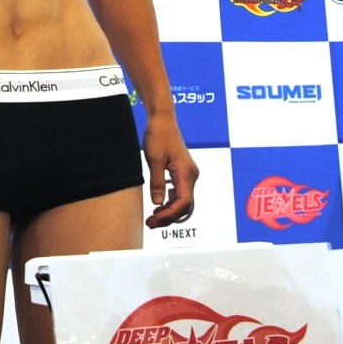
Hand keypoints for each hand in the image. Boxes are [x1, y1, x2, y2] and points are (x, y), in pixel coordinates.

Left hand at [142, 113, 198, 228]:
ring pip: (183, 201)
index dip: (169, 214)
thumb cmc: (158, 135)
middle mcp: (191, 175)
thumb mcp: (153, 159)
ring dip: (169, 211)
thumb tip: (157, 204)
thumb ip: (157, 182)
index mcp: (186, 172)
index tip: (154, 220)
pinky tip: (158, 206)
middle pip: (185, 205)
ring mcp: (188, 174)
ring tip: (152, 218)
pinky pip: (180, 193)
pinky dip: (170, 202)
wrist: (162, 120)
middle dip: (169, 217)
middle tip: (150, 223)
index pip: (183, 202)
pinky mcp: (183, 172)